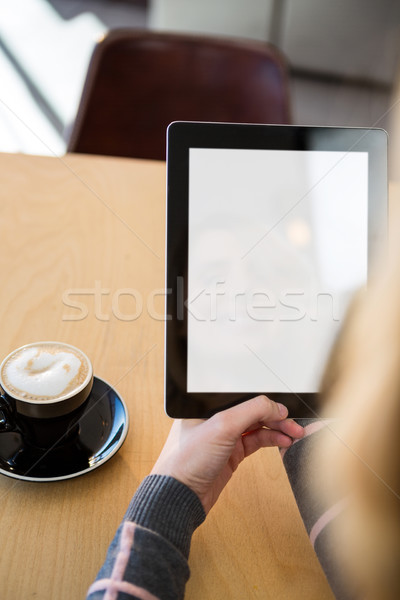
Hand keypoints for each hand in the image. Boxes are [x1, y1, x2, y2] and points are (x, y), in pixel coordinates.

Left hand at [151, 395, 303, 513]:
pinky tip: (282, 441)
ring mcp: (224, 437)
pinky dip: (270, 440)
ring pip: (257, 426)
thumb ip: (251, 411)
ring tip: (295, 433)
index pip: (243, 395)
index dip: (265, 400)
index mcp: (207, 404)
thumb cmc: (187, 460)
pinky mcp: (230, 454)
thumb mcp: (222, 426)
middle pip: (253, 411)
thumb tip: (275, 406)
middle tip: (294, 423)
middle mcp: (216, 418)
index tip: (284, 407)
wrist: (180, 497)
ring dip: (276, 429)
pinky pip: (255, 442)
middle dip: (275, 416)